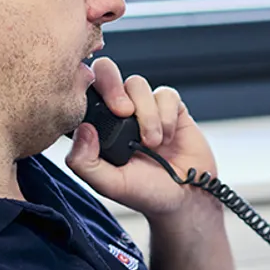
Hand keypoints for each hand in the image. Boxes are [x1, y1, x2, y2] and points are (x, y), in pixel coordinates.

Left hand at [65, 57, 220, 219]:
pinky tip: (169, 137)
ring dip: (146, 114)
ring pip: (137, 84)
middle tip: (123, 112)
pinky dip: (167, 116)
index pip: (83, 93)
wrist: (187, 197)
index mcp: (98, 127)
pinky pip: (165, 94)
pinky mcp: (171, 106)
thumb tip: (82, 129)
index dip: (85, 90)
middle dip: (113, 87)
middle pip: (106, 72)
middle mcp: (118, 112)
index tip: (97, 113)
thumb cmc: (147, 192)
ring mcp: (144, 107)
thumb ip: (85, 162)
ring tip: (153, 142)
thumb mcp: (110, 184)